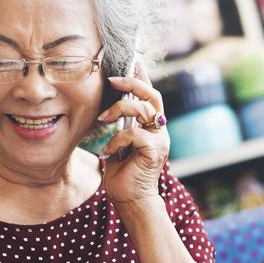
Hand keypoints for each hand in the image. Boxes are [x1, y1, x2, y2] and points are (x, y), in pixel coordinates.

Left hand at [97, 63, 169, 205]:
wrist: (131, 201)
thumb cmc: (123, 175)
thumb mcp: (119, 145)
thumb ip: (121, 127)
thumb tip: (110, 110)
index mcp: (152, 127)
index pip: (150, 95)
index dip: (143, 77)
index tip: (133, 61)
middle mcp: (160, 130)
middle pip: (152, 95)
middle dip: (133, 82)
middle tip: (112, 79)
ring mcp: (160, 140)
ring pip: (143, 109)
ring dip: (119, 110)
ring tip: (103, 119)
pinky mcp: (154, 150)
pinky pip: (134, 133)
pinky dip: (116, 140)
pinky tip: (107, 152)